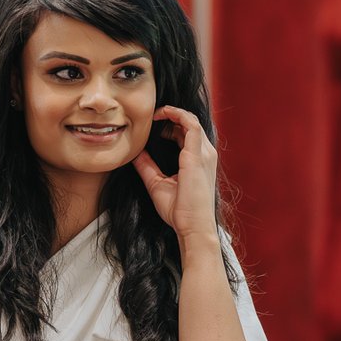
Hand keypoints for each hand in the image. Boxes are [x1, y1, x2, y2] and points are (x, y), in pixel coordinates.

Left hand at [131, 105, 218, 240]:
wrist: (193, 226)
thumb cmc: (180, 210)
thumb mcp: (157, 183)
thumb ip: (147, 166)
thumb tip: (135, 153)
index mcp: (199, 161)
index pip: (188, 134)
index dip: (172, 126)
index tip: (154, 126)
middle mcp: (205, 154)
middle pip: (189, 125)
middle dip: (171, 117)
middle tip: (151, 117)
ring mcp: (204, 153)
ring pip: (191, 120)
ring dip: (173, 113)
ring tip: (155, 114)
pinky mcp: (198, 155)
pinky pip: (191, 124)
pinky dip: (177, 114)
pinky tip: (162, 113)